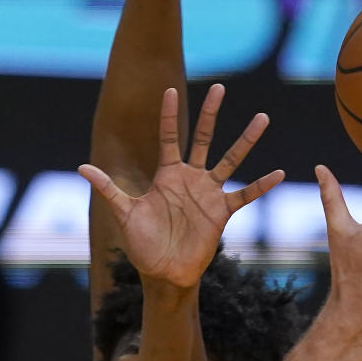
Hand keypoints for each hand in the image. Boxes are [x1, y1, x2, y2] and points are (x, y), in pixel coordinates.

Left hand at [79, 85, 281, 288]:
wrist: (163, 273)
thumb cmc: (142, 245)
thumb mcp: (124, 213)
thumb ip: (108, 188)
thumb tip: (82, 167)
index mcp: (167, 175)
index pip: (169, 137)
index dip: (168, 115)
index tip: (169, 90)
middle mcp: (190, 178)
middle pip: (204, 138)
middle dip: (211, 113)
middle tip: (220, 87)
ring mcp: (208, 193)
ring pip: (231, 159)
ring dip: (246, 140)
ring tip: (262, 117)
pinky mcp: (222, 212)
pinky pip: (245, 195)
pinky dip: (261, 186)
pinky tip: (278, 174)